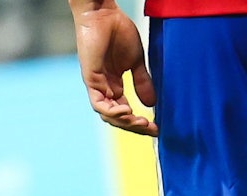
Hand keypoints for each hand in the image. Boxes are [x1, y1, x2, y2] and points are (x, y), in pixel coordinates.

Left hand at [72, 3, 156, 135]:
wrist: (104, 15)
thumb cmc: (119, 32)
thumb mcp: (136, 61)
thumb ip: (142, 81)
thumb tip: (152, 104)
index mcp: (114, 86)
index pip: (125, 112)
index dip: (139, 122)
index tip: (156, 127)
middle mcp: (104, 89)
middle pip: (117, 118)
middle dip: (134, 126)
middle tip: (151, 129)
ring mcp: (96, 85)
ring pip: (108, 114)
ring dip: (124, 122)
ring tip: (140, 122)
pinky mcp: (90, 79)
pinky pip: (99, 104)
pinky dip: (112, 111)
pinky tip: (127, 111)